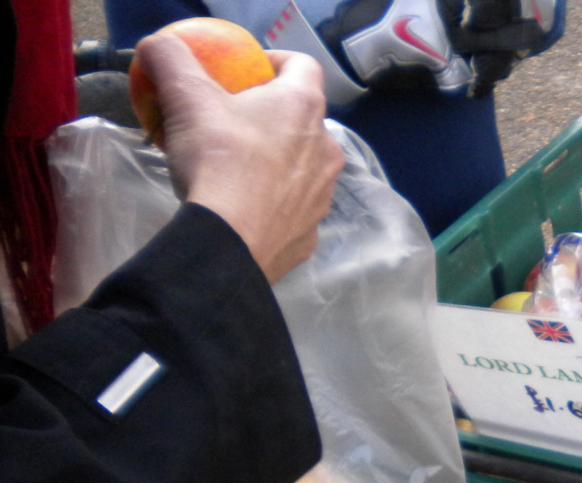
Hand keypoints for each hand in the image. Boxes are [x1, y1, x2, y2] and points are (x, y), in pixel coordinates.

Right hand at [134, 38, 345, 282]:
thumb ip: (171, 58)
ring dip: (277, 160)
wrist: (231, 241)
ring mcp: (324, 194)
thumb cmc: (216, 159)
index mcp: (303, 107)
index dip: (277, 61)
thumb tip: (156, 44)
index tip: (249, 70)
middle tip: (234, 120)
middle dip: (273, 115)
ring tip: (238, 166)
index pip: (304, 65)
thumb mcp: (185, 96)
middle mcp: (326, 148)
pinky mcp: (312, 233)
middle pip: (304, 118)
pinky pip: (295, 208)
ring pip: (304, 166)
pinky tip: (246, 206)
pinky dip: (275, 202)